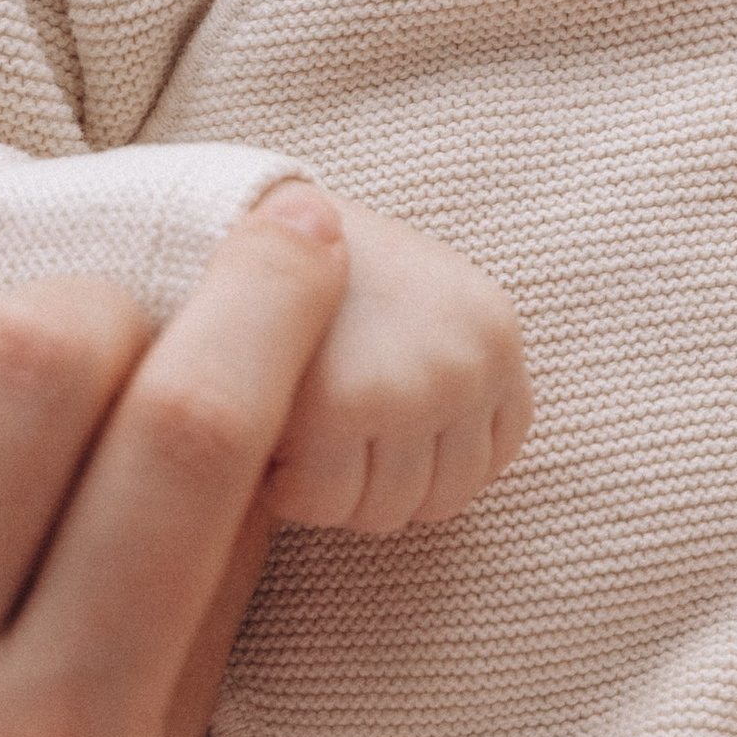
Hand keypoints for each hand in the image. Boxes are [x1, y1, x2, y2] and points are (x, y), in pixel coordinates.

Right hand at [266, 204, 532, 531]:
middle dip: (377, 484)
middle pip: (440, 498)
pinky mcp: (340, 410)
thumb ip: (448, 368)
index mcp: (492, 335)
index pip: (490, 457)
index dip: (423, 464)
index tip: (373, 441)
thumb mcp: (419, 302)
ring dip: (331, 492)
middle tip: (328, 442)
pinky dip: (286, 489)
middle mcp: (465, 364)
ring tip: (300, 438)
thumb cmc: (326, 276)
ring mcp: (408, 389)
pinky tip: (271, 441)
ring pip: (382, 512)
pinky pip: (321, 504)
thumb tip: (457, 477)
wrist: (244, 224)